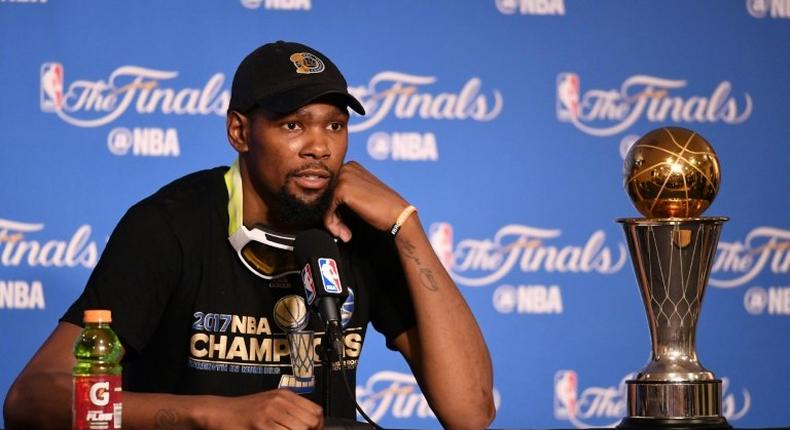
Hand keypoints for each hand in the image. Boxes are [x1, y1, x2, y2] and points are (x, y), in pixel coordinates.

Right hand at [203, 389, 322, 429]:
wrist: (220, 412)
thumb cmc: (245, 412)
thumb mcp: (271, 405)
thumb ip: (290, 412)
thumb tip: (312, 426)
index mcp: (286, 395)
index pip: (317, 412)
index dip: (318, 427)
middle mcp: (281, 400)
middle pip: (311, 423)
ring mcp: (271, 411)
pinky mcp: (261, 424)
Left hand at [324, 161, 409, 240]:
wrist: (398, 215)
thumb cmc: (382, 208)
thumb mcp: (360, 195)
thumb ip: (344, 195)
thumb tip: (322, 205)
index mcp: (351, 166)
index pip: (330, 189)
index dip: (333, 208)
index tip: (340, 224)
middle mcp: (346, 167)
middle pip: (325, 195)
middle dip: (331, 216)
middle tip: (341, 231)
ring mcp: (344, 176)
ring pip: (324, 203)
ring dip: (332, 222)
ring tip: (343, 233)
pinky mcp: (342, 189)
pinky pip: (326, 210)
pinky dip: (332, 224)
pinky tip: (343, 232)